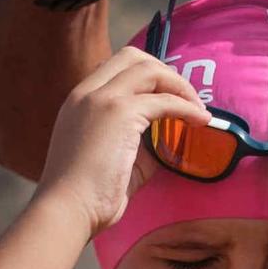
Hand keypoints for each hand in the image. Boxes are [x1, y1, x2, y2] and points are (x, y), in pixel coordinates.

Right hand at [35, 47, 209, 235]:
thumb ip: (137, 144)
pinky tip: (201, 121)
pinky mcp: (119, 113)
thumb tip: (165, 140)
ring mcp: (102, 99)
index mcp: (79, 101)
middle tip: (187, 99)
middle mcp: (87, 93)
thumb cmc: (86, 196)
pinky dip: (186, 107)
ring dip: (179, 86)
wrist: (66, 210)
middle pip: (132, 57)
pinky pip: (164, 100)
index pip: (115, 68)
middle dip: (165, 73)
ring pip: (149, 69)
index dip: (148, 76)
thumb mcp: (113, 159)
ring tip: (197, 109)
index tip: (169, 97)